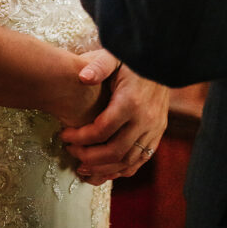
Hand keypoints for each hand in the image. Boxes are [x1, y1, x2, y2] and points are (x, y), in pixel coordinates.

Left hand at [60, 63, 169, 184]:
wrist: (162, 59)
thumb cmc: (132, 58)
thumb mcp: (114, 56)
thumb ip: (98, 65)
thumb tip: (82, 77)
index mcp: (131, 101)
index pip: (102, 130)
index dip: (80, 137)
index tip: (65, 135)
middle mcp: (145, 119)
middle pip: (114, 151)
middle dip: (89, 157)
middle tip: (71, 152)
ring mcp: (154, 129)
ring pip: (128, 161)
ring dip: (104, 169)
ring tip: (82, 169)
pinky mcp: (158, 133)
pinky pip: (141, 160)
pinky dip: (122, 170)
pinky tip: (106, 171)